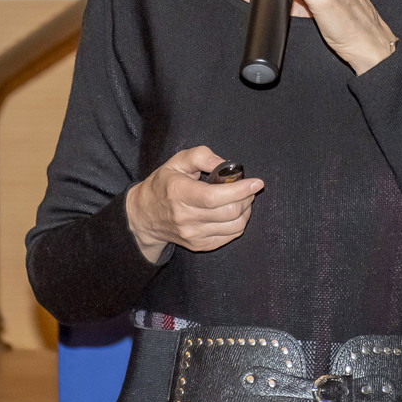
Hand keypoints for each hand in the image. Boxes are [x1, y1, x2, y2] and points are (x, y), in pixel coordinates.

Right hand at [126, 146, 263, 262]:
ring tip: (243, 199)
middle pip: (229, 212)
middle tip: (249, 188)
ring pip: (234, 226)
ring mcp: (193, 235)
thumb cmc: (164, 184)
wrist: (144, 217)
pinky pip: (230, 236)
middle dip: (247, 198)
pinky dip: (239, 223)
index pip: (214, 197)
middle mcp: (185, 217)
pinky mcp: (199, 245)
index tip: (256, 182)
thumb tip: (225, 164)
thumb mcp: (177, 162)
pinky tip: (234, 212)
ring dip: (246, 211)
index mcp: (179, 193)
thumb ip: (202, 156)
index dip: (240, 190)